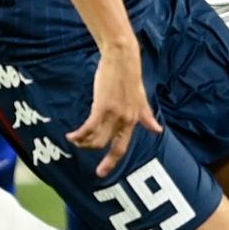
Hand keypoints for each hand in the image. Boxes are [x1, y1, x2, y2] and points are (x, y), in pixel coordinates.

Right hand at [71, 42, 161, 177]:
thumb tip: (157, 130)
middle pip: (107, 146)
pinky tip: (71, 135)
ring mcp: (114, 114)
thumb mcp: (141, 98)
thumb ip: (146, 115)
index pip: (122, 147)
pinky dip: (78, 134)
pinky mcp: (102, 106)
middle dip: (91, 151)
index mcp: (134, 119)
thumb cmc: (129, 76)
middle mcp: (126, 120)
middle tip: (79, 148)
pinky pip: (88, 128)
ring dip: (83, 142)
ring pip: (96, 139)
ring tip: (75, 138)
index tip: (101, 172)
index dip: (111, 161)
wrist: (122, 57)